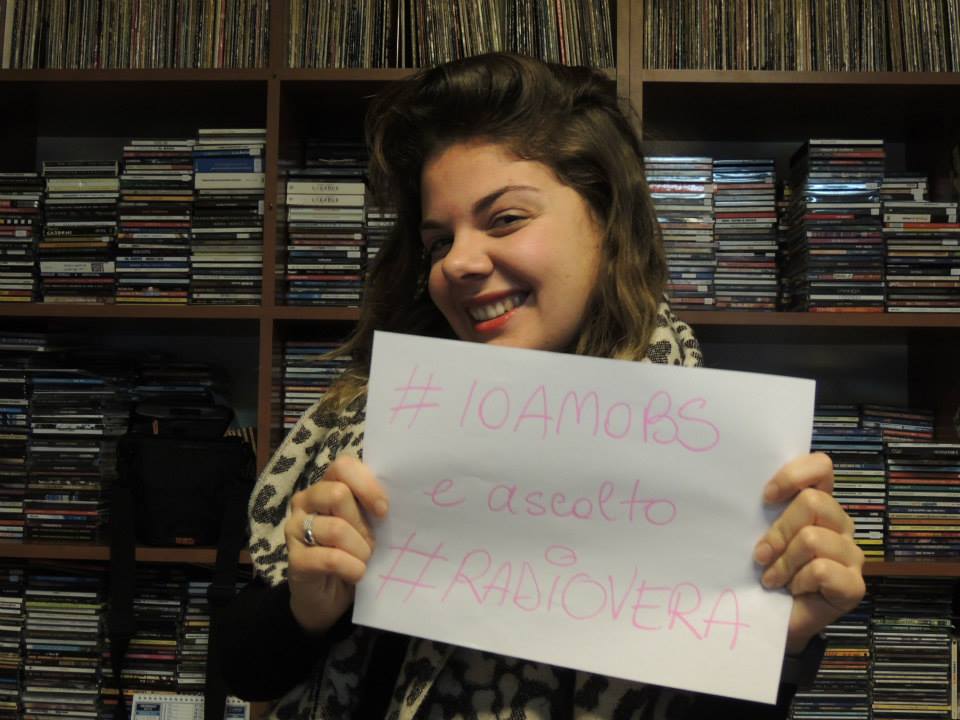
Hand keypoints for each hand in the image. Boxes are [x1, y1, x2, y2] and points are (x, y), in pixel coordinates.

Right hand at [284, 455, 388, 634]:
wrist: (330, 597)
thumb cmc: (353, 552)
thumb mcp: (367, 525)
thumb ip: (374, 507)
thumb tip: (402, 498)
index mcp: (326, 485)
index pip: (343, 466)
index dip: (367, 485)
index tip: (383, 511)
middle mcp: (305, 501)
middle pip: (337, 494)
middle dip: (362, 524)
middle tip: (370, 544)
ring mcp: (295, 528)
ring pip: (336, 529)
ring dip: (360, 550)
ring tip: (363, 561)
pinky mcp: (293, 559)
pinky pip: (330, 558)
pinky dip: (352, 568)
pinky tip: (356, 574)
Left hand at [753, 452, 865, 653]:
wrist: (771, 618)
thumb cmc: (765, 570)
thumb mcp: (760, 534)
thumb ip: (763, 510)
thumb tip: (737, 489)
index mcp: (819, 504)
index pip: (821, 466)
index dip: (794, 475)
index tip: (765, 497)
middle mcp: (840, 524)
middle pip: (813, 502)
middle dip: (779, 530)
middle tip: (760, 554)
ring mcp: (852, 554)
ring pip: (813, 538)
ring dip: (784, 562)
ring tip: (773, 578)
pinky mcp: (854, 585)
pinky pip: (821, 569)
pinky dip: (798, 581)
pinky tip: (793, 590)